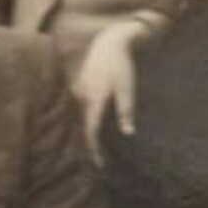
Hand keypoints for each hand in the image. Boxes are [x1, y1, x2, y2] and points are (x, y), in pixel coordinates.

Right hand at [73, 18, 148, 163]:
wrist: (109, 42)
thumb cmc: (121, 66)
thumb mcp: (127, 88)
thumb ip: (126, 110)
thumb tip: (129, 133)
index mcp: (94, 100)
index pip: (91, 131)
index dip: (94, 150)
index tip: (100, 164)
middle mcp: (82, 97)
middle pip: (82, 127)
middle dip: (89, 144)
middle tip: (98, 161)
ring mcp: (79, 91)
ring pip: (79, 117)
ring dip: (86, 131)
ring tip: (94, 146)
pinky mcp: (79, 85)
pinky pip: (80, 107)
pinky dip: (85, 118)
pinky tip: (90, 122)